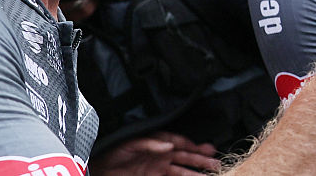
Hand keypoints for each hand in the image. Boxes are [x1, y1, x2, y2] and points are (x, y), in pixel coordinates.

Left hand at [89, 131, 219, 174]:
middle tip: (217, 163)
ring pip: (182, 170)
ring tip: (211, 174)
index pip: (180, 143)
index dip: (193, 146)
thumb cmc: (114, 152)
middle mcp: (160, 155)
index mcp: (157, 143)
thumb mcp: (132, 143)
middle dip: (201, 159)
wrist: (99, 168)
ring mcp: (158, 168)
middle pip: (185, 157)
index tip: (206, 149)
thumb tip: (169, 145)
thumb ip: (151, 143)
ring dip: (195, 172)